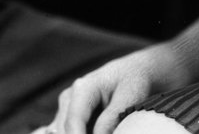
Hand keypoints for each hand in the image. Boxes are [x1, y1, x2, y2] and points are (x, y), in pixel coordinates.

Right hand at [43, 46, 181, 133]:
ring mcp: (67, 107)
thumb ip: (112, 117)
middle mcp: (69, 97)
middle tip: (110, 133)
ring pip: (63, 132)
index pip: (73, 123)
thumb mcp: (130, 95)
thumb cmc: (134, 80)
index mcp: (82, 88)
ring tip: (109, 130)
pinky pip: (69, 131)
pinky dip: (79, 133)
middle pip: (65, 130)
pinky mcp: (70, 116)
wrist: (135, 72)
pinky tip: (99, 130)